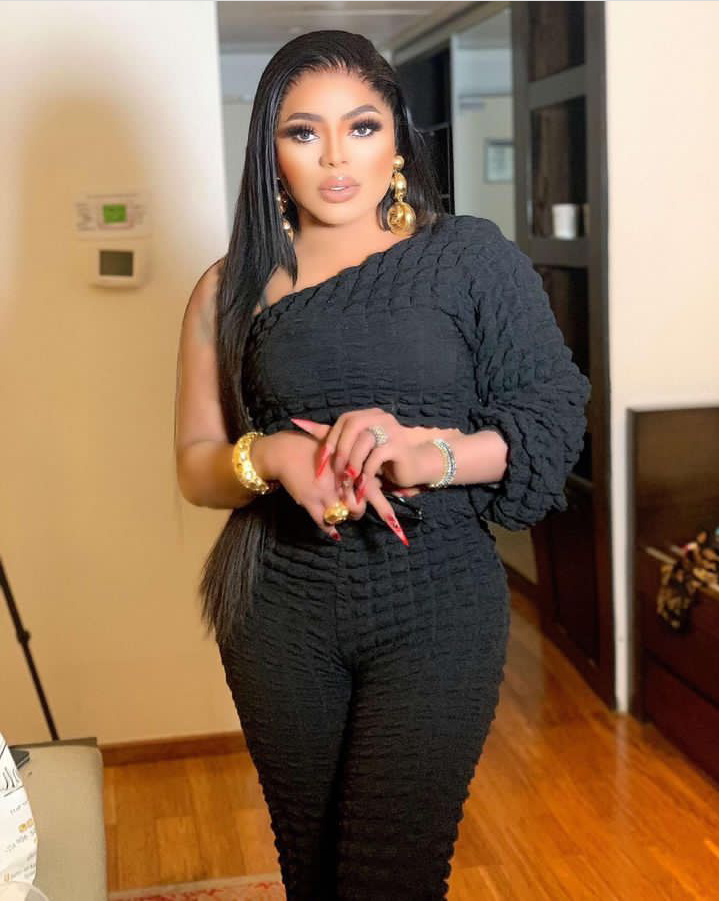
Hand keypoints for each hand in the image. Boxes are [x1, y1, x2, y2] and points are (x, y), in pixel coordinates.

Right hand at [268, 430, 409, 543]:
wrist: (284, 451)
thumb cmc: (312, 447)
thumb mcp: (337, 450)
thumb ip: (356, 462)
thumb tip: (378, 479)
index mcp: (349, 468)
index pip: (372, 491)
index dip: (385, 511)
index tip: (397, 528)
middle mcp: (340, 482)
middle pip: (358, 507)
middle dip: (358, 511)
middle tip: (356, 510)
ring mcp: (325, 493)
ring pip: (342, 515)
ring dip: (344, 518)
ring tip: (344, 516)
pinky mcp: (310, 501)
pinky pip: (323, 522)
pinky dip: (330, 529)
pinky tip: (334, 533)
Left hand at [291, 411, 441, 495]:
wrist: (415, 466)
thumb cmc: (383, 458)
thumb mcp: (355, 448)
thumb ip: (331, 436)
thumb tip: (299, 423)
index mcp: (368, 415)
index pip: (344, 421)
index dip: (331, 441)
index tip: (321, 465)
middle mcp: (380, 417)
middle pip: (352, 426)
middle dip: (340, 451)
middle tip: (334, 473)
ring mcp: (392, 429)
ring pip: (364, 441)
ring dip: (352, 464)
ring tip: (347, 481)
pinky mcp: (399, 445)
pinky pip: (377, 456)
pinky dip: (366, 472)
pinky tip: (361, 486)